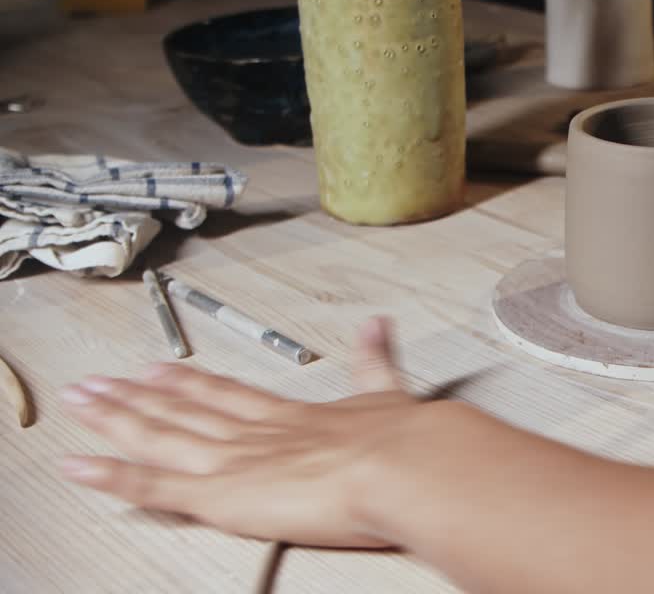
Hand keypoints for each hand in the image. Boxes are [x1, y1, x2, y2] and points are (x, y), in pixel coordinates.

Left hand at [59, 318, 440, 547]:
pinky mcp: (223, 493)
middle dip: (138, 396)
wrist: (408, 461)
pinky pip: (156, 485)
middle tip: (98, 382)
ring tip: (82, 403)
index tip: (162, 367)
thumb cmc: (405, 441)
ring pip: (161, 436)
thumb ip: (374, 361)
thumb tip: (378, 324)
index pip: (230, 395)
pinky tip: (82, 465)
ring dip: (117, 419)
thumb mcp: (389, 392)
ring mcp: (235, 460)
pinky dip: (115, 476)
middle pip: (184, 410)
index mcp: (294, 415)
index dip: (193, 382)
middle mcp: (257, 432)